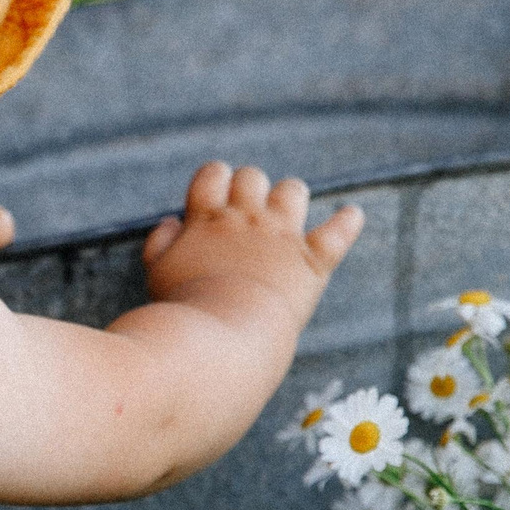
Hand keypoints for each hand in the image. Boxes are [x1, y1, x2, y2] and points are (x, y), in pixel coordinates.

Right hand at [141, 162, 361, 304]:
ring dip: (289, 197)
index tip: (217, 197)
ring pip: (293, 190)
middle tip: (249, 214)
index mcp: (207, 218)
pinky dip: (347, 222)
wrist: (222, 336)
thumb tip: (170, 221)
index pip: (213, 173)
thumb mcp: (157, 274)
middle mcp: (246, 218)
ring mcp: (282, 235)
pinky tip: (352, 215)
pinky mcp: (312, 261)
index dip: (216, 180)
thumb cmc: (184, 311)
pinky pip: (338, 231)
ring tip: (287, 215)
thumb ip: (160, 243)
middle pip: (252, 177)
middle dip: (250, 189)